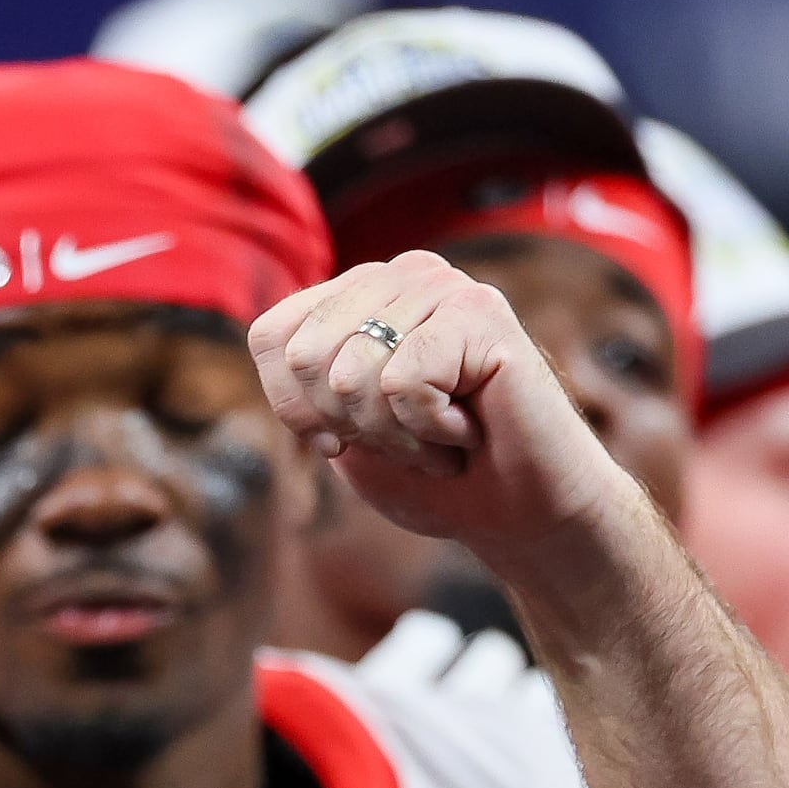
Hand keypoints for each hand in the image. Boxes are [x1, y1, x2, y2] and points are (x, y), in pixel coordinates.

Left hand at [249, 251, 651, 562]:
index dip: (294, 407)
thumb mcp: (339, 427)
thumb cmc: (430, 473)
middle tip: (405, 437)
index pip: (271, 337)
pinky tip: (469, 429)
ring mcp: (444, 287)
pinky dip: (428, 430)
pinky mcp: (482, 312)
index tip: (345, 438)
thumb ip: (299, 382)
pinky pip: (402, 383)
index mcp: (358, 294)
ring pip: (351, 374)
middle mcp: (400, 276)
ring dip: (392, 434)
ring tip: (440, 435)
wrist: (518, 512)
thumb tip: (279, 348)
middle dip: (347, 423)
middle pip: (305, 357)